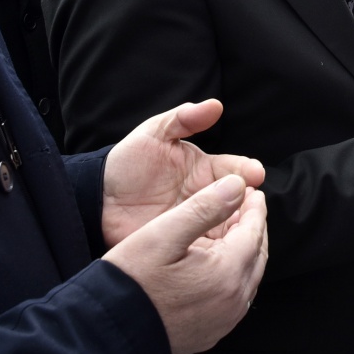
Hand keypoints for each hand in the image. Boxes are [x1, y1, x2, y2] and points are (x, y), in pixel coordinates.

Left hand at [101, 100, 265, 247]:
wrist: (98, 200)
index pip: (235, 169)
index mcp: (206, 171)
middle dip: (248, 200)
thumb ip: (184, 119)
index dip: (246, 170)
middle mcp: (207, 197)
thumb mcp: (154, 134)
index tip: (255, 173)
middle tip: (255, 203)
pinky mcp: (183, 246)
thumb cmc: (128, 163)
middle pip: (237, 200)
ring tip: (244, 227)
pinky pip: (205, 248)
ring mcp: (197, 223)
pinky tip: (222, 248)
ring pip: (227, 225)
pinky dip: (216, 249)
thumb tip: (216, 105)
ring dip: (237, 225)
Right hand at [102, 174, 267, 353]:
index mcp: (227, 273)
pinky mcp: (211, 332)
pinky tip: (218, 263)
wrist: (110, 334)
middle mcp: (233, 301)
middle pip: (257, 254)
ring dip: (245, 251)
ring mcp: (223, 321)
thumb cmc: (131, 282)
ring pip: (248, 276)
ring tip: (232, 230)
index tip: (251, 191)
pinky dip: (234, 274)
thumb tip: (237, 185)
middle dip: (254, 228)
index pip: (254, 232)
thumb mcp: (163, 234)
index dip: (254, 208)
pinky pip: (235, 297)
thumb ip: (204, 207)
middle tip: (245, 207)